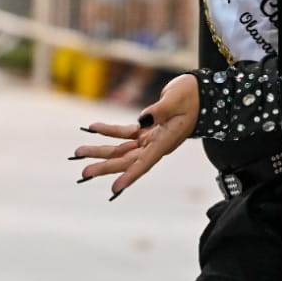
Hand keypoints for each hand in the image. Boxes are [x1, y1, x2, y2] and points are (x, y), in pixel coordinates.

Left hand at [72, 73, 199, 197]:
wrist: (202, 92)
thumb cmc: (192, 95)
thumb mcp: (176, 99)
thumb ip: (159, 111)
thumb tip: (142, 120)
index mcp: (166, 141)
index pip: (146, 162)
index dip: (130, 175)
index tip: (115, 188)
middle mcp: (156, 144)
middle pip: (127, 160)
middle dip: (105, 165)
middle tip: (84, 172)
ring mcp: (151, 138)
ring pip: (122, 148)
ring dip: (101, 150)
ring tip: (79, 151)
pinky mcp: (147, 129)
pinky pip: (125, 133)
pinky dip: (109, 131)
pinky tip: (93, 127)